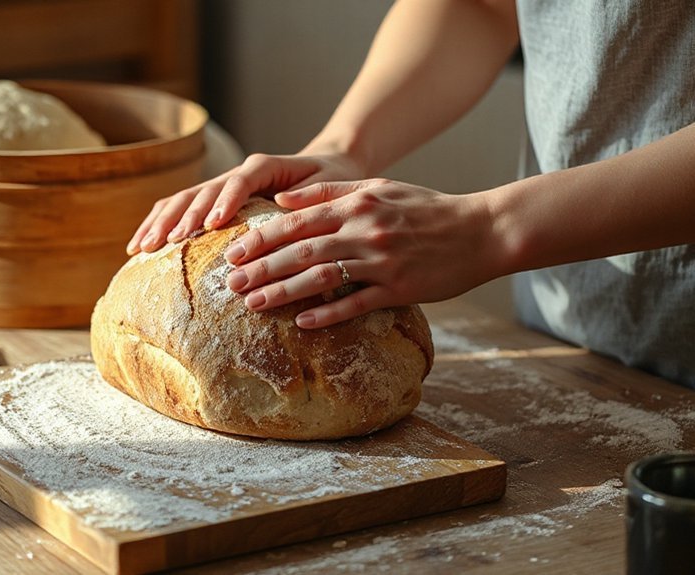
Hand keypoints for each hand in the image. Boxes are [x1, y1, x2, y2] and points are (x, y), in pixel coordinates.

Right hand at [126, 151, 364, 254]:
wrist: (328, 168)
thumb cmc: (331, 183)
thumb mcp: (329, 189)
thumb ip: (310, 198)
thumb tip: (283, 207)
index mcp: (265, 167)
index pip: (240, 180)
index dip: (224, 201)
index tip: (211, 224)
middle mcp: (238, 173)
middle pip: (201, 191)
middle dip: (180, 218)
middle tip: (164, 244)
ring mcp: (221, 186)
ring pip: (181, 199)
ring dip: (160, 223)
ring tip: (141, 248)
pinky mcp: (212, 200)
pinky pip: (178, 209)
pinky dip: (157, 225)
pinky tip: (138, 246)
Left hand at [223, 178, 500, 327]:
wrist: (482, 231)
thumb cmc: (425, 209)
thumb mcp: (377, 187)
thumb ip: (327, 192)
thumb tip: (280, 199)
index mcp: (356, 204)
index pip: (297, 221)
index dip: (261, 238)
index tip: (232, 253)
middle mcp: (365, 230)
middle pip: (301, 250)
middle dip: (261, 268)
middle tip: (231, 284)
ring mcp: (382, 261)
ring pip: (322, 276)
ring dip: (284, 291)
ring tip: (253, 304)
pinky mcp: (400, 289)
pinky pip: (357, 302)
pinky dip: (328, 312)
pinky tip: (302, 322)